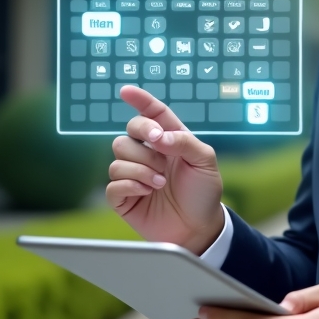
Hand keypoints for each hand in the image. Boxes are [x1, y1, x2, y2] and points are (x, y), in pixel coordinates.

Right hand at [106, 85, 224, 253]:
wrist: (199, 227)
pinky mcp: (123, 196)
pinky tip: (148, 191)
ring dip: (142, 167)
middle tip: (162, 153)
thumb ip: (184, 141)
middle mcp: (149, 153)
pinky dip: (131, 184)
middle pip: (128, 131)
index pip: (152, 113)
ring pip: (118, 155)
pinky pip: (113, 182)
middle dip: (143, 137)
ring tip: (161, 182)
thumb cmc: (203, 192)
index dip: (140, 100)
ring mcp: (134, 173)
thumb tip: (158, 136)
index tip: (126, 91)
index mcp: (169, 139)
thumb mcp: (205, 161)